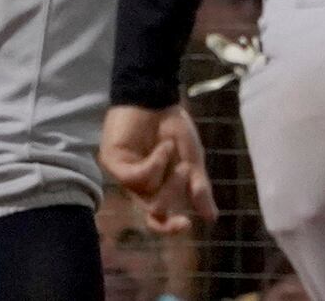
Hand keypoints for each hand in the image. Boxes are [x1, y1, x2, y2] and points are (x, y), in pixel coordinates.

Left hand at [99, 102, 217, 233]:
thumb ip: (198, 188)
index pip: (158, 220)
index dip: (170, 228)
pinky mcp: (112, 162)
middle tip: (184, 169)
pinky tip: (162, 148)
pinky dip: (155, 164)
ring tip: (169, 148)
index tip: (187, 225)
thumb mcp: (192, 159)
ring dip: (166, 173)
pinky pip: (137, 178)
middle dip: (175, 190)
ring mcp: (124, 174)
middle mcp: (138, 186)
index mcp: (156, 188)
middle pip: (156, 210)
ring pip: (147, 195)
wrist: (157, 97)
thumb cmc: (172, 126)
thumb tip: (212, 218)